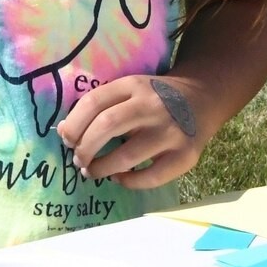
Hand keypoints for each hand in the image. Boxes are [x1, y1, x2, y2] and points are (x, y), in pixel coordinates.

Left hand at [56, 75, 207, 189]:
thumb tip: (63, 132)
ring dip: (102, 168)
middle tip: (78, 159)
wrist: (202, 98)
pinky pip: (151, 176)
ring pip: (127, 156)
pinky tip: (120, 178)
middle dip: (85, 147)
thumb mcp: (129, 90)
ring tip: (92, 171)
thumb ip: (99, 107)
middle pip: (108, 125)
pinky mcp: (185, 156)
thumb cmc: (154, 98)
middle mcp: (152, 106)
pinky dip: (130, 182)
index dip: (74, 123)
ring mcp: (171, 131)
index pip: (95, 101)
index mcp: (134, 85)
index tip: (67, 139)